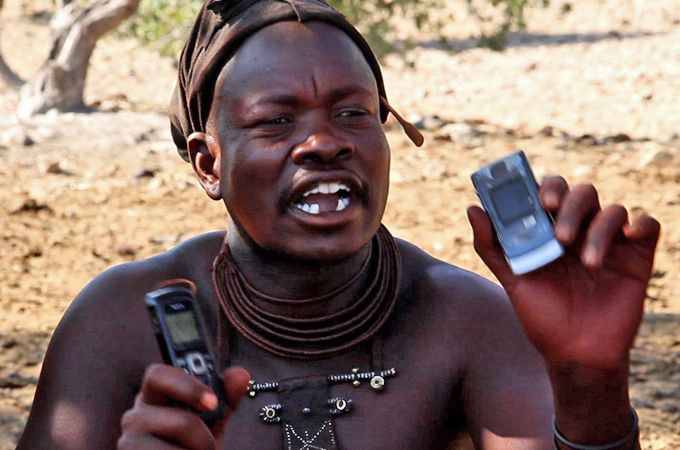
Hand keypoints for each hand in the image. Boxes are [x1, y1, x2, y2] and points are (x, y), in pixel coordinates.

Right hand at [117, 364, 249, 449]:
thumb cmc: (194, 445)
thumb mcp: (212, 421)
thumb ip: (226, 398)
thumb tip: (241, 374)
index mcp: (153, 397)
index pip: (158, 374)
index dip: (187, 386)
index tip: (213, 402)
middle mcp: (135, 416)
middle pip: (180, 420)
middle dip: (203, 437)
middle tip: (208, 446)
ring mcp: (128, 442)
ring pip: (177, 444)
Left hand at [467, 177, 660, 370]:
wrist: (575, 354)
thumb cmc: (542, 315)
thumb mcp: (513, 280)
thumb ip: (491, 246)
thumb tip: (473, 209)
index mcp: (550, 230)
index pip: (551, 192)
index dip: (547, 187)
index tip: (540, 199)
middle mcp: (581, 230)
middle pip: (582, 194)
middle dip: (571, 207)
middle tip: (560, 236)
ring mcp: (610, 242)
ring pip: (612, 210)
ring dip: (599, 229)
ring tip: (587, 263)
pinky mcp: (637, 258)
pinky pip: (648, 226)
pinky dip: (641, 223)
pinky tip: (627, 236)